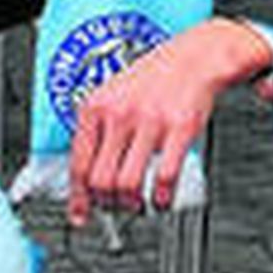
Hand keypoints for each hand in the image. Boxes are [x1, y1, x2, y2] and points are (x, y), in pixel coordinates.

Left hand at [66, 17, 271, 225]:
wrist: (194, 56)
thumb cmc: (153, 79)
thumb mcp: (112, 96)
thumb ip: (99, 132)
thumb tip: (86, 178)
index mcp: (96, 106)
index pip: (78, 163)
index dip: (78, 197)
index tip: (81, 215)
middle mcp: (119, 113)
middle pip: (100, 180)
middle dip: (106, 203)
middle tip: (115, 207)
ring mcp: (149, 121)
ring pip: (127, 184)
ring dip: (131, 204)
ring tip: (137, 204)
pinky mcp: (179, 128)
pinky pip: (164, 176)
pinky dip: (161, 198)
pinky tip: (161, 199)